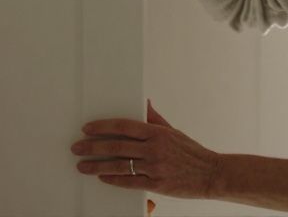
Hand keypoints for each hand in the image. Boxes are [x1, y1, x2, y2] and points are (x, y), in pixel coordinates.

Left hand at [71, 99, 220, 201]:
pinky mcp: (157, 184)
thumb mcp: (173, 131)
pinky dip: (113, 179)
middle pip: (116, 146)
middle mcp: (154, 149)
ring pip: (119, 165)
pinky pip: (129, 182)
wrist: (210, 173)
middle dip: (93, 147)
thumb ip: (154, 118)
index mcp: (157, 133)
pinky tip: (102, 177)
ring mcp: (155, 167)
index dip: (103, 127)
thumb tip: (144, 102)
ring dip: (97, 166)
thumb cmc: (191, 152)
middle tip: (77, 148)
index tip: (87, 128)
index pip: (124, 126)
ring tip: (82, 166)